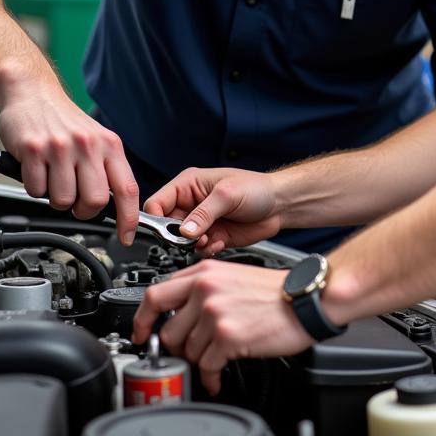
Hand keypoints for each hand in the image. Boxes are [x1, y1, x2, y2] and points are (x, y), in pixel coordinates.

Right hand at [0, 83, 138, 244]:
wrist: (33, 93)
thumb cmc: (65, 121)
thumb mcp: (97, 140)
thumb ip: (106, 169)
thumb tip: (115, 207)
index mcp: (110, 145)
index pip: (127, 189)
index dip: (129, 218)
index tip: (126, 236)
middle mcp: (88, 145)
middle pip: (94, 202)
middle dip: (83, 211)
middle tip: (74, 200)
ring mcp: (60, 148)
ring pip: (62, 201)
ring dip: (55, 198)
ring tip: (53, 178)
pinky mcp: (33, 150)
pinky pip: (35, 190)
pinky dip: (34, 187)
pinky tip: (37, 169)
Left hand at [132, 261, 312, 392]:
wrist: (306, 298)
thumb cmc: (276, 292)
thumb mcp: (234, 276)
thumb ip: (203, 289)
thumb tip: (179, 315)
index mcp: (205, 271)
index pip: (156, 294)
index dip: (143, 319)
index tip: (143, 333)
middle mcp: (206, 288)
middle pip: (166, 329)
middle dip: (175, 348)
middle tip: (187, 355)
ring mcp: (215, 312)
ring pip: (186, 350)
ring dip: (199, 361)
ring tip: (214, 361)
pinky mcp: (227, 336)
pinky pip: (205, 366)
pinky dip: (211, 377)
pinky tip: (219, 376)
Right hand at [143, 167, 281, 254]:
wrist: (280, 205)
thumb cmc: (257, 188)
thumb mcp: (227, 195)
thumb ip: (203, 213)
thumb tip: (183, 231)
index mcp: (189, 185)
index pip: (158, 203)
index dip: (155, 218)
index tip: (163, 232)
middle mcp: (192, 204)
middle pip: (166, 225)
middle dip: (176, 236)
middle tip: (191, 238)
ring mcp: (201, 222)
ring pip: (181, 241)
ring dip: (192, 245)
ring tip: (208, 240)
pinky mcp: (212, 236)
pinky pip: (197, 250)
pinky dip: (206, 250)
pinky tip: (219, 243)